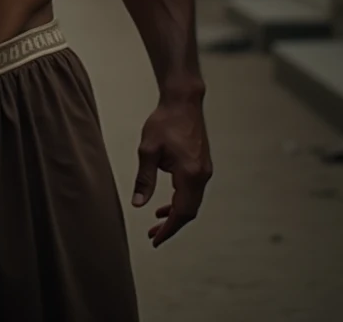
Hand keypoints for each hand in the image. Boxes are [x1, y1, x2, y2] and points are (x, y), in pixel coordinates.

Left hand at [132, 96, 211, 247]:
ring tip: (157, 222)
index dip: (168, 229)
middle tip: (153, 235)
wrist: (183, 102)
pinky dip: (181, 200)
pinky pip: (193, 191)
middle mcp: (202, 176)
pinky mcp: (202, 165)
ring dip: (176, 213)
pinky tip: (168, 202)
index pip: (181, 212)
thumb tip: (138, 204)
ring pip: (192, 202)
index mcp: (190, 175)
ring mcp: (204, 170)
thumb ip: (144, 179)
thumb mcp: (148, 150)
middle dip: (171, 226)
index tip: (155, 240)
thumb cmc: (165, 122)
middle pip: (189, 211)